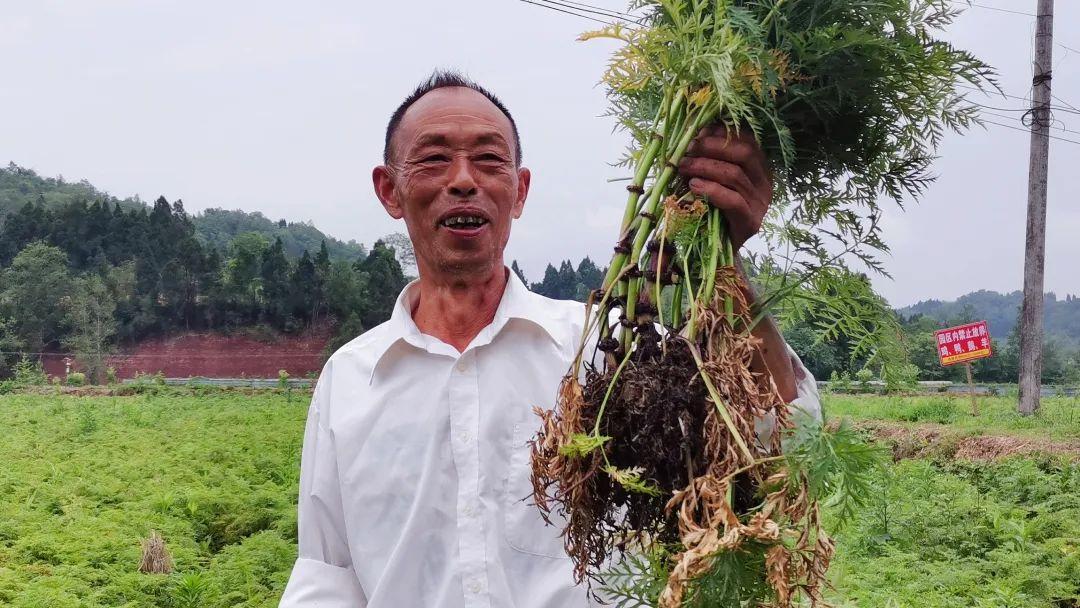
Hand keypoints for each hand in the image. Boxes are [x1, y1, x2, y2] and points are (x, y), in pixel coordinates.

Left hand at [677, 125, 771, 250]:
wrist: (717, 251)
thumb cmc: (712, 210)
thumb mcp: (712, 179)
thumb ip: (710, 158)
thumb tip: (697, 132)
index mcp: (759, 168)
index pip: (747, 141)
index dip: (722, 134)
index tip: (697, 133)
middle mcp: (765, 183)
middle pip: (745, 153)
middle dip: (713, 147)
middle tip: (688, 149)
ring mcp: (760, 203)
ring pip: (735, 175)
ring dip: (704, 167)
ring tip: (683, 167)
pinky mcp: (751, 222)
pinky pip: (733, 200)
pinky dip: (711, 190)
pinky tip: (693, 186)